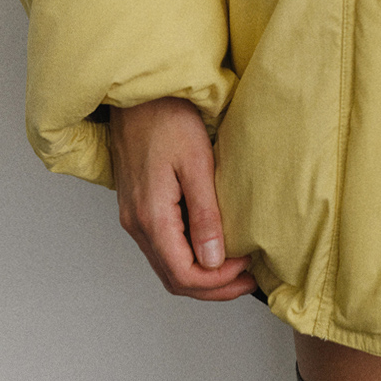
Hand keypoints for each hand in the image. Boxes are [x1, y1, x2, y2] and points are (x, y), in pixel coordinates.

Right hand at [108, 97, 255, 300]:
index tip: (246, 269)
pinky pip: (162, 246)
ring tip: (234, 268)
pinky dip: (187, 256)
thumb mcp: (195, 162)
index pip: (183, 274)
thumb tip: (214, 260)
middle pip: (173, 278)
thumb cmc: (166, 116)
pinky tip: (210, 246)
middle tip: (247, 280)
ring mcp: (134, 216)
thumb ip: (204, 214)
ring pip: (166, 265)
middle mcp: (137, 223)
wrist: (138, 93)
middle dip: (212, 287)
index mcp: (151, 216)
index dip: (218, 282)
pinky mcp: (138, 205)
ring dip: (200, 275)